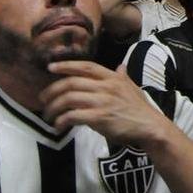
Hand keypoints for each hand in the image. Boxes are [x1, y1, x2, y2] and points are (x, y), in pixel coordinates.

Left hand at [40, 62, 169, 146]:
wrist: (149, 126)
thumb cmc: (140, 108)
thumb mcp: (132, 87)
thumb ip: (122, 76)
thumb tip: (121, 65)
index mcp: (112, 78)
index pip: (85, 66)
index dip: (66, 65)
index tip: (50, 67)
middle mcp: (106, 86)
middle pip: (71, 83)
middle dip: (52, 90)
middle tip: (43, 99)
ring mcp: (102, 102)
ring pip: (69, 99)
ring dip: (54, 107)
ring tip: (48, 115)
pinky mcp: (99, 118)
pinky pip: (73, 116)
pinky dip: (62, 120)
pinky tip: (58, 125)